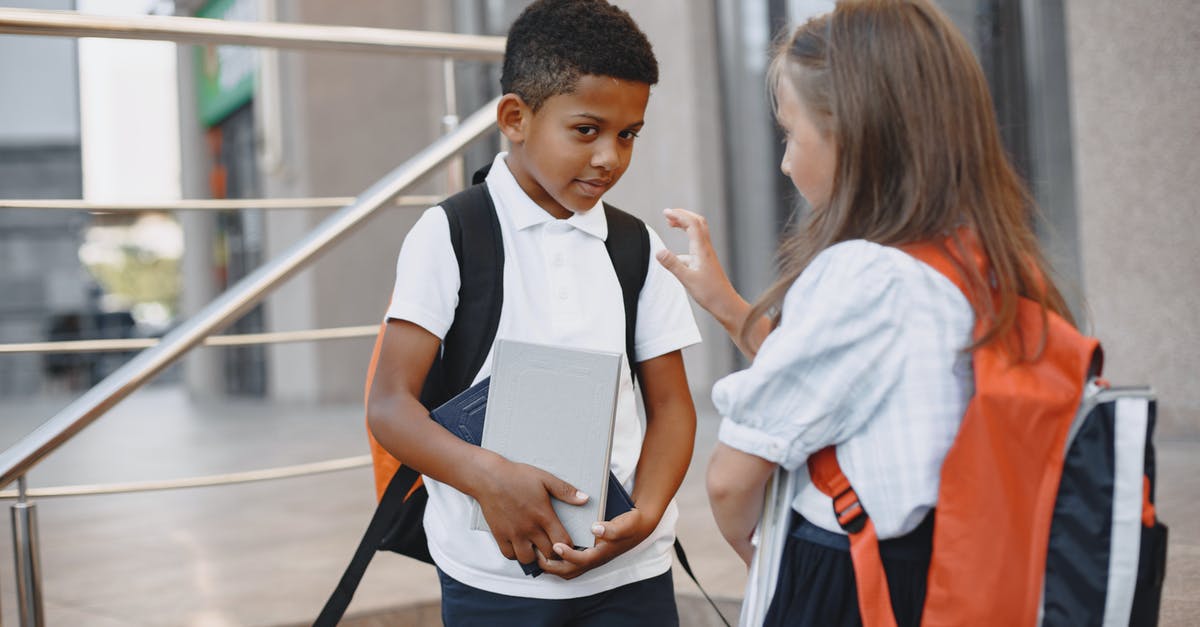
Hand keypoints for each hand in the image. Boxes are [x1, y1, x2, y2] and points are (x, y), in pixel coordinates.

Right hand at [469, 455, 588, 565]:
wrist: (489, 477)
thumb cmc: (517, 476)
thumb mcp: (545, 479)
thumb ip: (566, 491)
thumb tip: (584, 499)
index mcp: (543, 515)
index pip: (563, 542)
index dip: (569, 546)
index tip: (568, 543)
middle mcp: (529, 528)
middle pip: (548, 554)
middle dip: (554, 553)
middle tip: (554, 548)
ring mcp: (513, 533)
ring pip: (528, 559)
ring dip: (534, 556)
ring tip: (536, 548)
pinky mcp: (500, 535)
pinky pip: (509, 555)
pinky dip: (515, 554)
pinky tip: (519, 545)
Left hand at [535, 508, 657, 579]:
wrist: (639, 526)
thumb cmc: (631, 524)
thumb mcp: (626, 524)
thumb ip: (613, 528)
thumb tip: (595, 528)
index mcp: (602, 554)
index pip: (582, 560)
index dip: (568, 555)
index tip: (556, 545)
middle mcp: (594, 560)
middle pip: (569, 571)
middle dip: (552, 566)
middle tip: (536, 554)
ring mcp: (590, 559)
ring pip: (567, 570)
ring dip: (552, 566)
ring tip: (536, 554)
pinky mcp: (587, 554)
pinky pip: (568, 564)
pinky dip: (556, 561)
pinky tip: (545, 549)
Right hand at [655, 208, 746, 328]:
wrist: (726, 305)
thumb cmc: (710, 294)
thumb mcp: (687, 279)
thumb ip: (672, 264)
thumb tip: (659, 251)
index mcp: (702, 250)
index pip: (692, 224)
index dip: (679, 215)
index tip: (666, 213)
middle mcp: (706, 249)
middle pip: (697, 222)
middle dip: (682, 214)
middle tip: (668, 215)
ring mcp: (707, 254)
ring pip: (698, 231)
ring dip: (685, 224)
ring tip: (672, 224)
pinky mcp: (707, 261)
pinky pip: (697, 243)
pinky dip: (687, 239)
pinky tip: (677, 253)